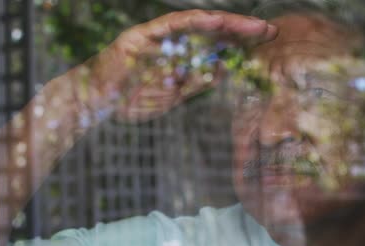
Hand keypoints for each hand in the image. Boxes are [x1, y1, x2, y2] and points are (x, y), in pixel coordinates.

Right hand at [88, 10, 278, 121]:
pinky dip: (195, 23)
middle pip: (212, 31)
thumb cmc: (131, 99)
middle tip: (270, 31)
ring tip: (252, 26)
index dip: (240, 42)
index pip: (215, 45)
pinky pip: (171, 26)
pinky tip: (218, 21)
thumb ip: (195, 82)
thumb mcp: (172, 95)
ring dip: (226, 24)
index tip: (266, 43)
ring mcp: (156, 36)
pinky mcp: (141, 35)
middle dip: (242, 30)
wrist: (95, 104)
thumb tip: (223, 71)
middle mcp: (171, 41)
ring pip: (196, 25)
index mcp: (180, 55)